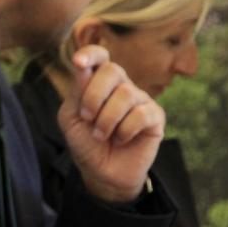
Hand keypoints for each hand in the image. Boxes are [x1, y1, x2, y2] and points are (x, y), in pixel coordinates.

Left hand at [59, 45, 163, 203]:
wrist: (102, 172)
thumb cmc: (85, 142)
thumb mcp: (72, 118)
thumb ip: (77, 92)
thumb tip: (83, 66)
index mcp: (98, 82)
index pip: (100, 56)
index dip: (91, 54)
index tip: (78, 62)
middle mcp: (121, 86)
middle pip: (112, 70)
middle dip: (94, 96)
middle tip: (87, 118)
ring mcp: (140, 100)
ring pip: (125, 94)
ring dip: (106, 120)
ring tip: (101, 135)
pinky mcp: (155, 116)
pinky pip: (141, 114)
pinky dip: (124, 130)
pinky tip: (121, 139)